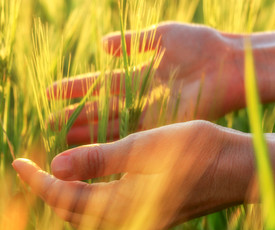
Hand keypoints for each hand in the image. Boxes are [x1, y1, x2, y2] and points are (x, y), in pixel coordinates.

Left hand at [12, 121, 247, 229]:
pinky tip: (82, 176)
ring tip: (47, 171)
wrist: (237, 168)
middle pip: (70, 209)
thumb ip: (101, 160)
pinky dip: (83, 192)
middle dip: (44, 189)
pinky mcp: (147, 209)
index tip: (17, 162)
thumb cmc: (198, 152)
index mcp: (123, 203)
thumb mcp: (146, 148)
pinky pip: (102, 207)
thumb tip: (56, 167)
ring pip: (85, 211)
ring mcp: (138, 216)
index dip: (36, 181)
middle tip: (28, 166)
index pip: (64, 197)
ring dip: (62, 192)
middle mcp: (127, 217)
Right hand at [48, 22, 244, 144]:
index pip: (97, 84)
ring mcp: (146, 115)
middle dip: (74, 116)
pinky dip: (108, 142)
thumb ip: (132, 42)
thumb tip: (102, 44)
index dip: (74, 89)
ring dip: (85, 133)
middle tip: (48, 125)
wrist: (226, 64)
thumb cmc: (197, 45)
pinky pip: (128, 136)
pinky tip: (88, 148)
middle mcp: (136, 99)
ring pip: (109, 126)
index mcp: (135, 76)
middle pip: (99, 110)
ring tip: (60, 139)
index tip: (50, 93)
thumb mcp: (160, 36)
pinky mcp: (157, 128)